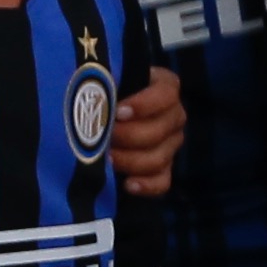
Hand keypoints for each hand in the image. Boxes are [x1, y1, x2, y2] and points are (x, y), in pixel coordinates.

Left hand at [110, 67, 186, 198]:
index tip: (118, 112)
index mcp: (164, 87)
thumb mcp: (101, 81)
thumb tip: (97, 94)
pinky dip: (146, 185)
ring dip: (131, 161)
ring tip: (107, 159)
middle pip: (161, 130)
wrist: (93, 117)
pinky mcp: (163, 169)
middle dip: (130, 136)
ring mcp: (171, 144)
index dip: (144, 104)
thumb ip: (105, 83)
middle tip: (105, 138)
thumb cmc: (99, 93)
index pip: (167, 93)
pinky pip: (163, 182)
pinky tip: (127, 184)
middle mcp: (173, 115)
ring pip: (160, 158)